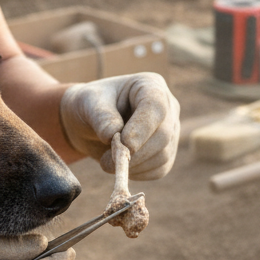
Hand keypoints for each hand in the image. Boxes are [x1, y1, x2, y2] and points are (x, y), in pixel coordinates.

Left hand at [58, 73, 179, 179]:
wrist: (89, 123)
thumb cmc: (91, 105)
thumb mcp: (89, 103)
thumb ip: (101, 117)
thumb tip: (112, 135)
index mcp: (150, 86)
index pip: (156, 107)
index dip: (142, 128)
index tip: (124, 144)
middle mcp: (167, 107)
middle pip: (163, 135)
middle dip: (136, 153)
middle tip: (106, 161)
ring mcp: (170, 131)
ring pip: (163, 156)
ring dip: (134, 166)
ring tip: (107, 162)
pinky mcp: (166, 153)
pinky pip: (159, 169)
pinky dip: (138, 173)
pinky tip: (120, 166)